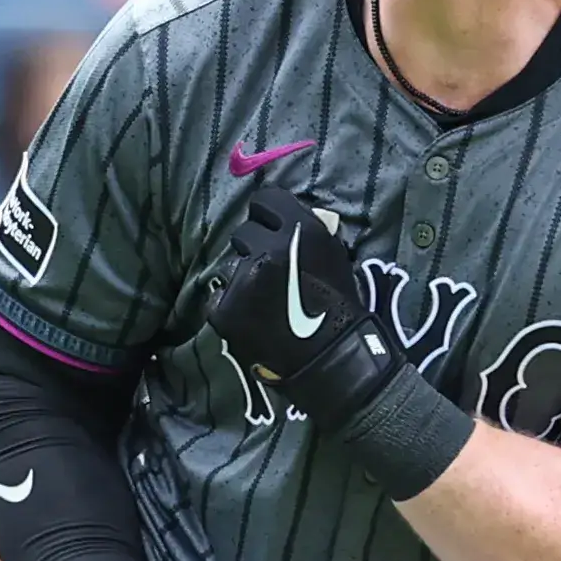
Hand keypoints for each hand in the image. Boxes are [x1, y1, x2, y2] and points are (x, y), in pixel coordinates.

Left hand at [205, 187, 404, 425]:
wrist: (332, 361)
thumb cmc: (340, 308)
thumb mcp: (335, 256)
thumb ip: (309, 232)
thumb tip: (287, 219)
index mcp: (300, 230)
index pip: (266, 199)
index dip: (269, 215)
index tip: (273, 228)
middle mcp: (267, 249)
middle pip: (245, 231)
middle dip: (256, 246)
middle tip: (270, 270)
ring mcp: (242, 280)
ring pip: (232, 263)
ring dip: (244, 275)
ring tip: (263, 298)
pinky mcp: (224, 309)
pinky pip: (220, 295)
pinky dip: (232, 305)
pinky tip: (252, 318)